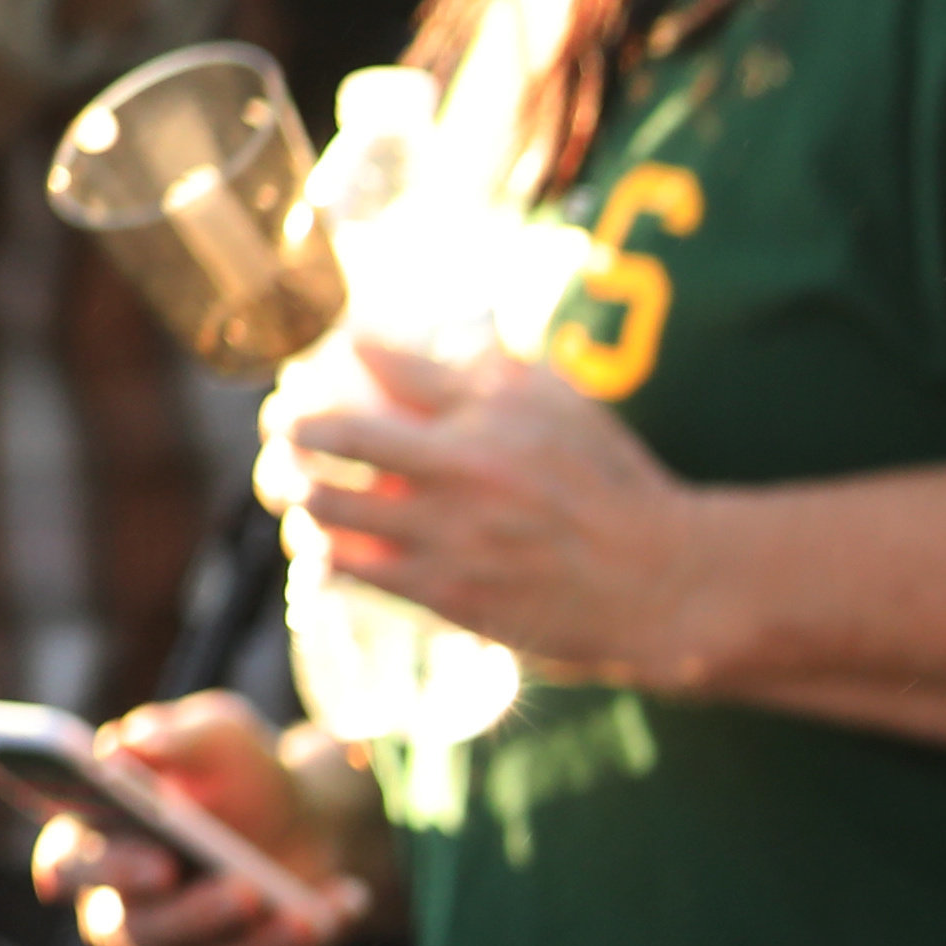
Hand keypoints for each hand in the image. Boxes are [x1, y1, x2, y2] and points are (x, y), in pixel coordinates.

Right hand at [30, 694, 366, 945]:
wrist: (308, 823)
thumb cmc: (242, 775)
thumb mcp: (219, 736)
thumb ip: (175, 735)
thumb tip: (128, 745)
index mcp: (95, 843)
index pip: (67, 865)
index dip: (97, 871)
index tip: (154, 863)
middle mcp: (117, 908)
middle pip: (132, 929)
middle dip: (193, 914)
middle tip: (245, 889)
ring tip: (308, 917)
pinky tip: (333, 916)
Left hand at [270, 340, 713, 683]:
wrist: (657, 579)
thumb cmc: (607, 481)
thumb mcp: (549, 403)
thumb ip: (464, 371)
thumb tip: (378, 345)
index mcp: (472, 438)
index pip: (357, 404)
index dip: (311, 398)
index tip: (302, 397)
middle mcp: (450, 493)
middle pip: (320, 464)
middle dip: (288, 449)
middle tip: (287, 445)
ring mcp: (445, 550)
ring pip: (327, 523)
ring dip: (304, 504)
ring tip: (309, 495)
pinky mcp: (448, 600)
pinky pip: (354, 579)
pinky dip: (327, 562)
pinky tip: (328, 554)